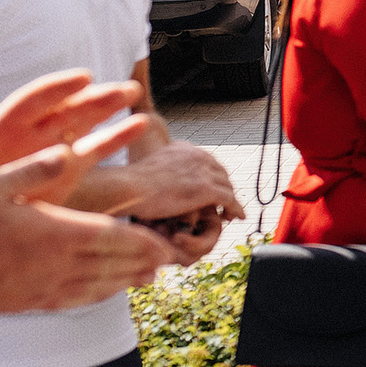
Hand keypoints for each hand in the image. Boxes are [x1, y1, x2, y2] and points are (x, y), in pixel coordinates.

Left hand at [0, 71, 145, 199]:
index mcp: (2, 128)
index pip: (33, 102)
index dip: (57, 90)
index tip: (83, 78)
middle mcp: (31, 133)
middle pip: (67, 109)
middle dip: (94, 98)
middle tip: (123, 89)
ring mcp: (51, 150)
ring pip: (85, 124)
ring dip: (109, 109)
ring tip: (133, 95)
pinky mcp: (65, 171)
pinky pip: (95, 151)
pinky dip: (115, 138)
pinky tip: (138, 125)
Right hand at [0, 135, 171, 314]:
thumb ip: (33, 169)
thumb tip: (67, 151)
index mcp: (58, 233)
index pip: (117, 238)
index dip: (146, 242)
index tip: (168, 243)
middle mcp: (60, 264)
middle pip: (116, 264)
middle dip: (146, 260)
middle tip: (171, 258)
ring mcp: (47, 287)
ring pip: (101, 285)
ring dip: (129, 280)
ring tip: (149, 276)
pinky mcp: (32, 302)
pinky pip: (77, 301)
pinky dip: (100, 296)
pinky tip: (106, 294)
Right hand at [66, 144, 248, 264]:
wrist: (128, 187)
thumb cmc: (130, 184)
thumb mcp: (151, 169)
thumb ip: (165, 172)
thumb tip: (166, 184)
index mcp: (185, 148)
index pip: (208, 162)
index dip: (214, 177)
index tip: (216, 189)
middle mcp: (198, 155)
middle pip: (221, 173)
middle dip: (225, 188)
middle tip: (227, 204)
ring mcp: (204, 171)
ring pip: (227, 186)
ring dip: (232, 200)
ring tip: (231, 214)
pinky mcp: (207, 188)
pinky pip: (230, 199)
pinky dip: (236, 208)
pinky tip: (237, 218)